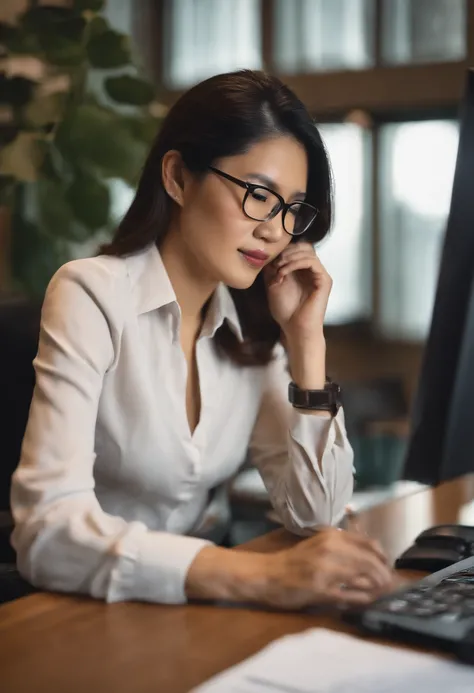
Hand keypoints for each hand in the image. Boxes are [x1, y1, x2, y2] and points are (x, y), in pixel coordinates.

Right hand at [261, 527, 393, 609]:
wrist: (268, 574)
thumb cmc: (295, 560)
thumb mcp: (320, 543)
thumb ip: (343, 545)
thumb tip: (373, 556)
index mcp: (332, 536)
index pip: (369, 544)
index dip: (383, 556)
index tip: (388, 566)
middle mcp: (331, 550)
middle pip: (370, 562)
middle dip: (384, 575)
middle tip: (389, 584)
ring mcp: (326, 571)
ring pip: (362, 579)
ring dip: (376, 587)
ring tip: (382, 592)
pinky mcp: (320, 590)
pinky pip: (349, 596)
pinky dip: (362, 599)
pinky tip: (367, 600)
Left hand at [265, 242, 331, 340]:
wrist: (294, 327)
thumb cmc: (285, 310)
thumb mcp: (273, 284)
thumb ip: (273, 268)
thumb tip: (271, 253)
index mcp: (302, 271)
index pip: (298, 248)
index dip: (285, 250)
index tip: (271, 260)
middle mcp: (312, 271)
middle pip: (304, 246)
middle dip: (287, 252)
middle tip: (275, 263)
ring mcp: (319, 275)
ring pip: (308, 252)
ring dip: (289, 257)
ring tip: (278, 268)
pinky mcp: (324, 280)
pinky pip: (312, 262)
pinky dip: (295, 263)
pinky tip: (284, 272)